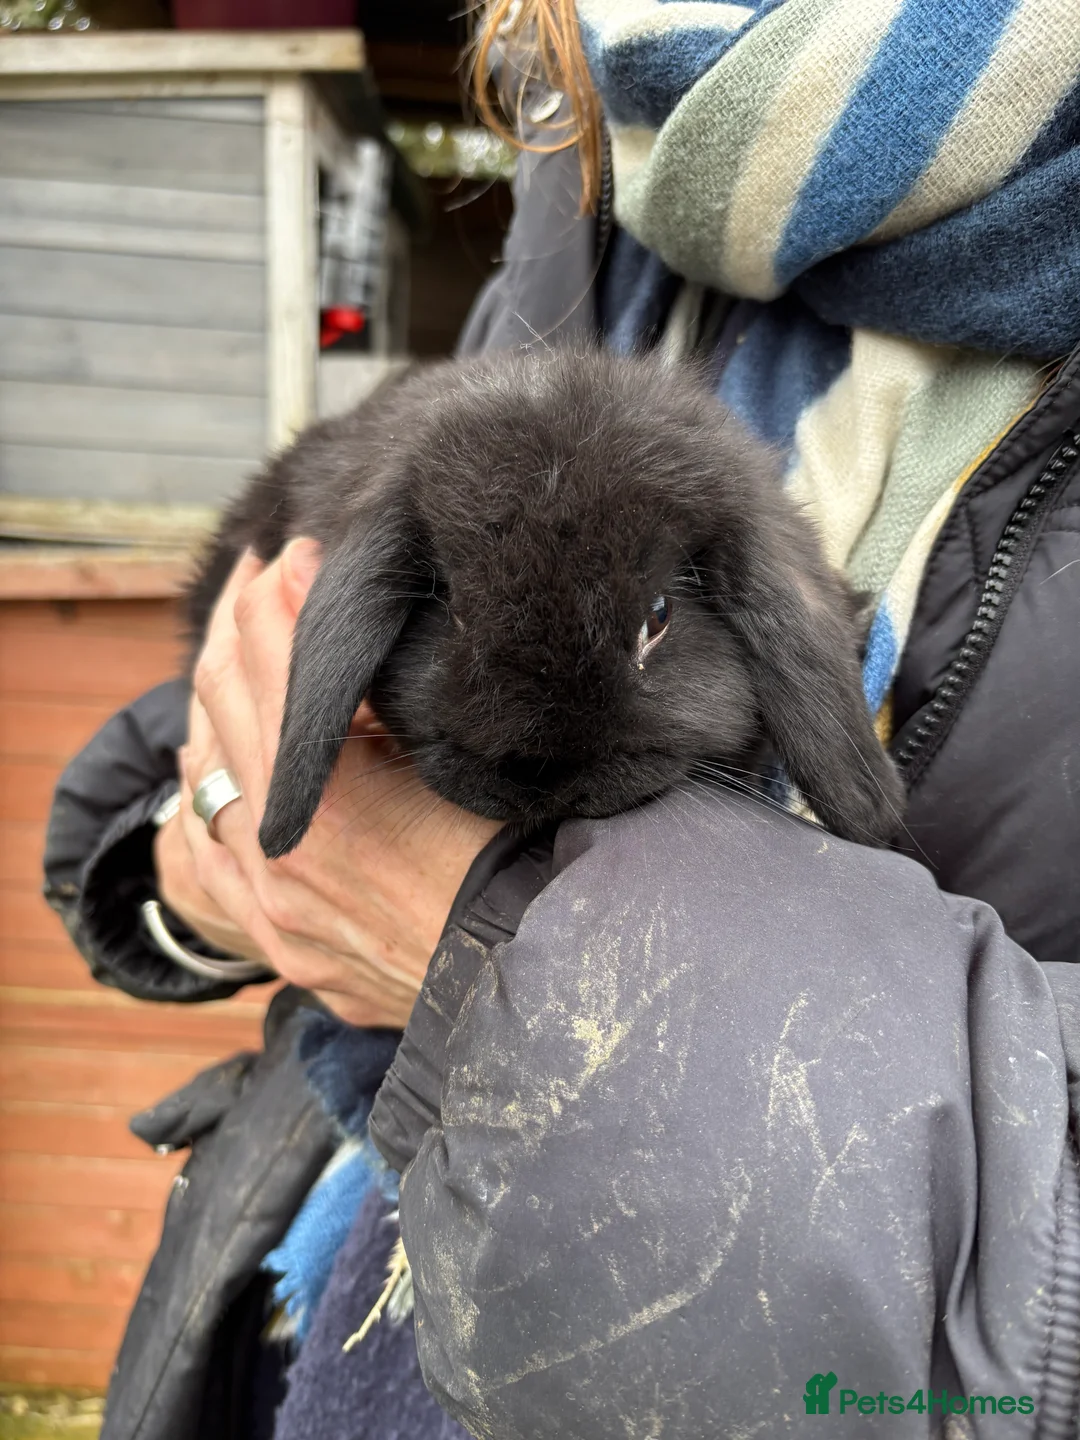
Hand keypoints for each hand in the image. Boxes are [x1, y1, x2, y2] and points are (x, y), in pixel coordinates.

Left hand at [157, 542, 500, 1025]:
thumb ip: (394, 691)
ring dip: (217, 705)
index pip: (271, 663)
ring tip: (242, 653)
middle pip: (222, 709)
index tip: (293, 551)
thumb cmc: (530, 866)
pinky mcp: (286, 944)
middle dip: (237, 628)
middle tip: (259, 579)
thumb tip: (362, 615)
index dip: (276, 592)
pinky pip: (210, 853)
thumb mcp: (467, 762)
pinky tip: (225, 760)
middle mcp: (282, 858)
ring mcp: (275, 910)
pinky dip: (214, 790)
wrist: (545, 985)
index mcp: (331, 803)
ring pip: (206, 780)